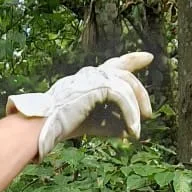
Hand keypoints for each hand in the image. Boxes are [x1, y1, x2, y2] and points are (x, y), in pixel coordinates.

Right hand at [7, 53, 152, 157]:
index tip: (148, 58)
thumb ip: (111, 123)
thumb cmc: (61, 125)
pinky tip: (132, 132)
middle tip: (149, 113)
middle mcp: (91, 74)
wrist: (42, 124)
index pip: (114, 65)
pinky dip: (130, 116)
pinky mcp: (96, 86)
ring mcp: (93, 77)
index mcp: (89, 79)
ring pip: (126, 86)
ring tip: (137, 130)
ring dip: (136, 109)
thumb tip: (130, 132)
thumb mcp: (92, 123)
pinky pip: (122, 98)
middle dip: (140, 93)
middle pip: (125, 74)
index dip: (132, 60)